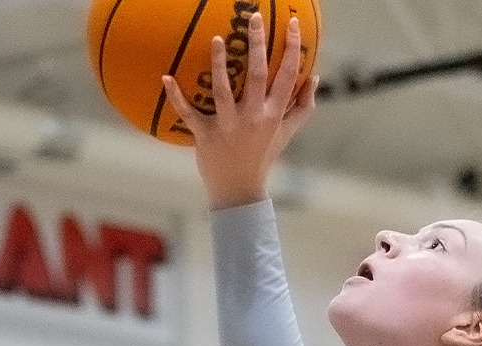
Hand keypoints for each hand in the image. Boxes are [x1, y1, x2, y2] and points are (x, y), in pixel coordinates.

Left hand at [160, 13, 317, 208]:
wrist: (239, 191)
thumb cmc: (263, 156)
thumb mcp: (287, 133)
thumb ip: (302, 106)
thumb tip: (314, 77)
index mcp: (274, 113)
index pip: (288, 76)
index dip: (293, 48)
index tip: (294, 24)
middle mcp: (254, 118)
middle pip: (258, 75)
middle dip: (258, 45)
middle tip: (254, 18)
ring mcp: (229, 126)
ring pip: (224, 90)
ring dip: (219, 64)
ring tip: (217, 39)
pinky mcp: (205, 136)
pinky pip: (189, 113)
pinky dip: (176, 96)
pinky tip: (166, 77)